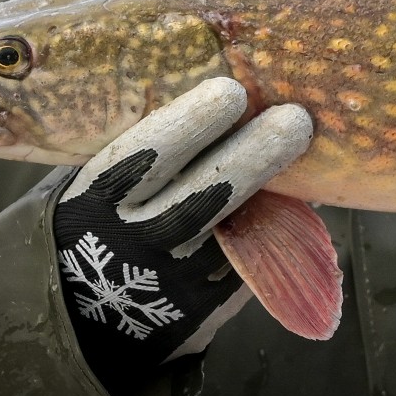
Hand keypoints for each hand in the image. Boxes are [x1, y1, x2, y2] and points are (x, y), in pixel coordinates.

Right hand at [51, 78, 311, 388]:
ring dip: (279, 192)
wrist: (84, 308)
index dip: (192, 124)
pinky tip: (303, 189)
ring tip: (312, 153)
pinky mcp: (207, 305)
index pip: (150, 156)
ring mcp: (177, 278)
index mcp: (104, 195)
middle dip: (252, 155)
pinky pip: (251, 261)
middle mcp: (140, 239)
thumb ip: (137, 148)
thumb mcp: (91, 180)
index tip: (231, 91)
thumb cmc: (95, 220)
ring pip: (237, 233)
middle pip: (203, 197)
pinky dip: (281, 225)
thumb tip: (204, 87)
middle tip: (294, 119)